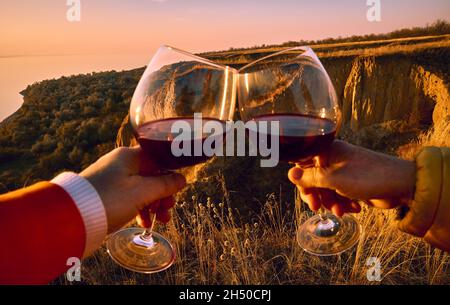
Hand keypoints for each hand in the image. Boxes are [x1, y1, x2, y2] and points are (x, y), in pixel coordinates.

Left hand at [80, 147, 185, 232]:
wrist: (73, 216)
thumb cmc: (110, 199)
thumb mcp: (142, 192)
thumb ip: (165, 185)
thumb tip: (182, 179)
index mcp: (130, 156)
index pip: (158, 159)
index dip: (171, 173)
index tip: (178, 188)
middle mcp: (121, 163)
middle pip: (152, 175)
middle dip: (163, 193)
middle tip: (169, 208)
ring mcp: (113, 178)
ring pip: (142, 188)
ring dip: (154, 203)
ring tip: (161, 220)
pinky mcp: (107, 193)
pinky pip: (130, 197)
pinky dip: (140, 208)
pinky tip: (144, 222)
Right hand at [288, 140, 415, 215]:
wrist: (402, 185)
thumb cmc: (367, 177)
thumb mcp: (334, 179)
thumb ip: (310, 178)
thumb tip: (290, 174)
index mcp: (328, 151)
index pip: (303, 162)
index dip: (301, 179)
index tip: (306, 194)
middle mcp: (334, 159)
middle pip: (314, 178)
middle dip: (316, 195)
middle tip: (317, 208)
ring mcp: (344, 171)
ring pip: (326, 189)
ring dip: (330, 202)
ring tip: (341, 211)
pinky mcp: (353, 183)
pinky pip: (339, 194)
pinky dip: (343, 203)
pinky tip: (353, 209)